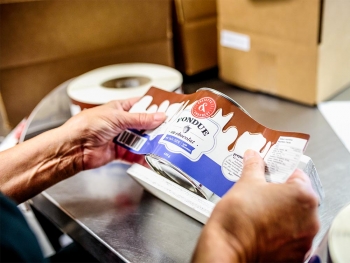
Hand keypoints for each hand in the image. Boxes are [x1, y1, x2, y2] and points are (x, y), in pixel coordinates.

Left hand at [63, 98, 165, 169]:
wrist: (73, 148)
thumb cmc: (87, 126)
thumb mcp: (117, 118)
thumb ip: (140, 119)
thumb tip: (159, 116)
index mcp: (119, 109)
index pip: (140, 105)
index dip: (153, 106)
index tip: (168, 108)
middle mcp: (120, 123)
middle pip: (143, 124)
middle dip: (155, 127)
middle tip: (169, 128)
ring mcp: (120, 138)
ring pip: (140, 140)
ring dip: (150, 142)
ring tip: (163, 143)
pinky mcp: (118, 152)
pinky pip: (134, 155)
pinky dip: (142, 157)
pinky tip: (150, 158)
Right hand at [192, 149, 319, 261]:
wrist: (227, 247)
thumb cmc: (239, 217)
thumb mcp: (246, 182)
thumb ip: (254, 166)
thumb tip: (253, 157)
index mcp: (303, 196)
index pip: (298, 176)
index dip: (281, 174)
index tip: (270, 176)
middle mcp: (310, 220)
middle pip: (299, 200)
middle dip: (281, 196)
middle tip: (261, 195)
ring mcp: (303, 241)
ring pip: (295, 220)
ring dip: (282, 215)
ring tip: (260, 212)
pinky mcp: (295, 256)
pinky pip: (291, 239)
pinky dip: (280, 234)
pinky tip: (262, 229)